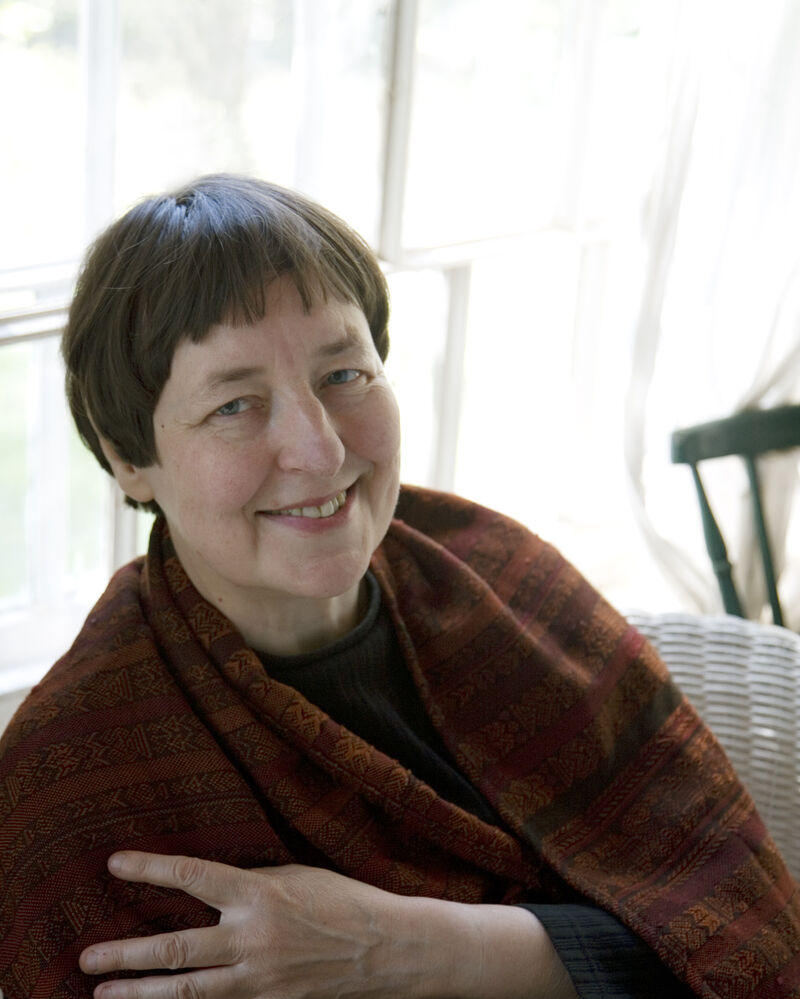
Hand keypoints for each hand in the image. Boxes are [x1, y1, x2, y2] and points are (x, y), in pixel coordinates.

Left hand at [79, 851, 575, 998]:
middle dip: (126, 954)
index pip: (191, 877)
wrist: (388, 948)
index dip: (150, 869)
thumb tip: (209, 888)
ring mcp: (258, 980)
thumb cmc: (343, 899)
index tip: (114, 863)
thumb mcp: (295, 876)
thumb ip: (250, 884)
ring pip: (186, 992)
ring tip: (103, 993)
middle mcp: (251, 939)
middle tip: (86, 956)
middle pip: (175, 950)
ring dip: (140, 994)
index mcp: (258, 893)